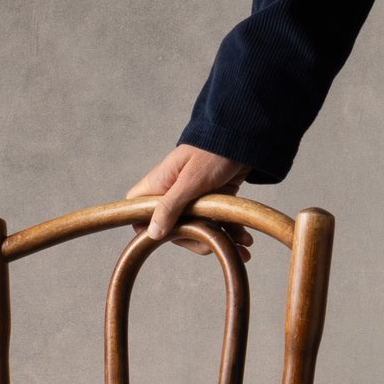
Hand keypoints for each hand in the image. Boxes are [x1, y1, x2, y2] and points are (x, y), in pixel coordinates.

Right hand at [127, 141, 245, 244]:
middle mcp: (172, 194)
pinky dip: (230, 232)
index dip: (148, 229)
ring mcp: (193, 198)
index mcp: (159, 185)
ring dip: (218, 239)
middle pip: (172, 228)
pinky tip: (245, 240)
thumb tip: (152, 233)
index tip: (168, 239)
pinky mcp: (212, 200)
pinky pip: (216, 222)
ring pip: (197, 228)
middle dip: (195, 240)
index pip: (138, 212)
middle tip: (213, 244)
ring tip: (242, 248)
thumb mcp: (191, 180)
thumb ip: (170, 206)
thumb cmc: (213, 151)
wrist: (244, 136)